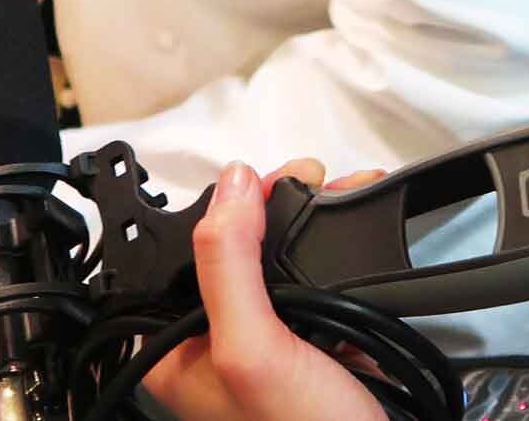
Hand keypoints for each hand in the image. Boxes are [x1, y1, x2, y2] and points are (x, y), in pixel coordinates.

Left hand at [145, 161, 391, 420]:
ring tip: (341, 191)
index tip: (257, 178)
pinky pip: (317, 276)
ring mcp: (267, 342)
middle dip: (274, 203)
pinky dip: (339, 246)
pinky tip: (356, 224)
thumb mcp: (252, 349)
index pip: (177, 250)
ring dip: (312, 216)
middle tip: (310, 179)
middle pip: (233, 245)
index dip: (214, 205)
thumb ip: (229, 264)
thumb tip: (232, 184)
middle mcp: (213, 342)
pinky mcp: (313, 341)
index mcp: (172, 348)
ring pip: (278, 255)